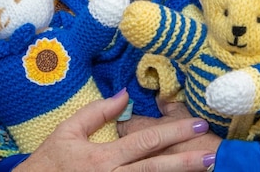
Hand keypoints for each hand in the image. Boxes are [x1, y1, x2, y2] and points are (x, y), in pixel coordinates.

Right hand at [16, 89, 215, 171]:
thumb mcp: (66, 132)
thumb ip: (96, 113)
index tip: (197, 124)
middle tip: (212, 154)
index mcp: (102, 157)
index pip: (146, 143)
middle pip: (156, 169)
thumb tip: (124, 94)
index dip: (174, 133)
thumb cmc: (47, 164)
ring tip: (203, 169)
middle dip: (186, 162)